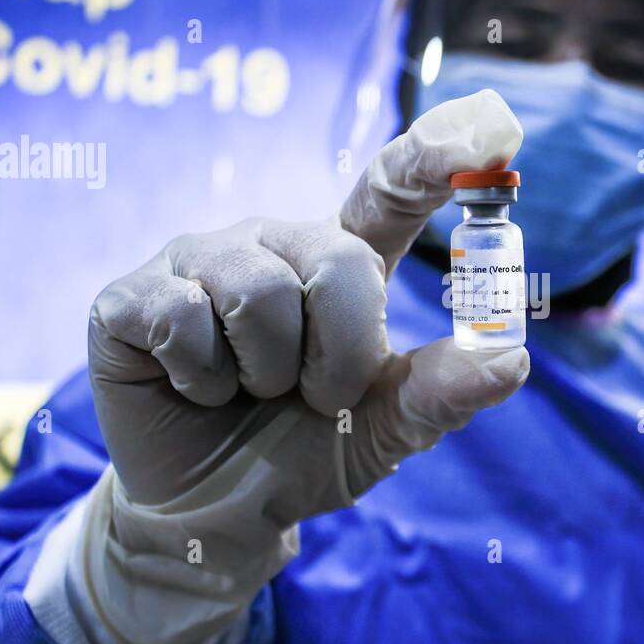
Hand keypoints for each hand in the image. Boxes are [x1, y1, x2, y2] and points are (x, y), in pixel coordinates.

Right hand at [82, 89, 527, 643]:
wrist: (215, 514)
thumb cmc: (306, 453)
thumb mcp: (385, 430)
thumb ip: (442, 391)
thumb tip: (513, 358)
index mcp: (339, 262)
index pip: (388, 188)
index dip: (434, 155)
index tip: (490, 129)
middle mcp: (272, 244)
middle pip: (334, 259)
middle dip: (340, 355)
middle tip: (315, 396)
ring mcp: (197, 262)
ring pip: (256, 291)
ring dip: (268, 372)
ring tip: (250, 392)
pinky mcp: (131, 297)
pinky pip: (181, 319)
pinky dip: (201, 379)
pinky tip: (194, 388)